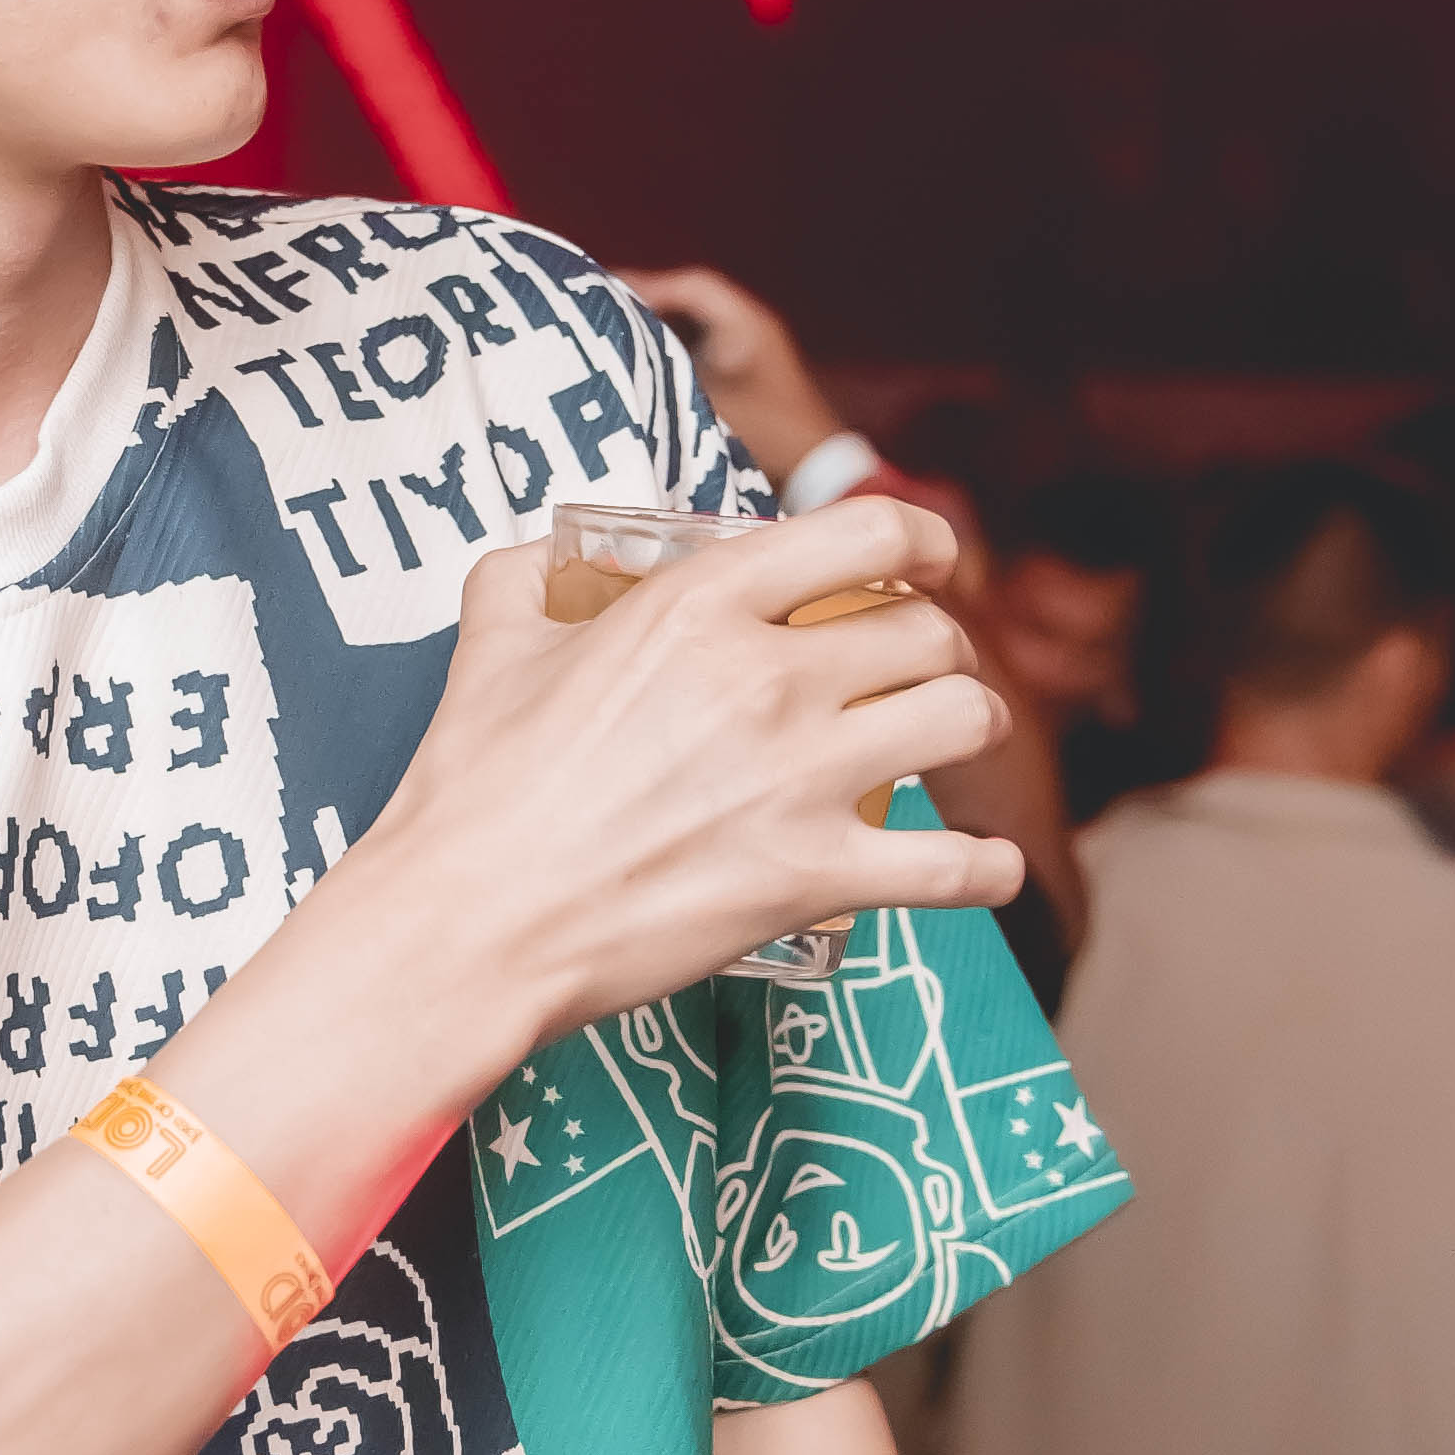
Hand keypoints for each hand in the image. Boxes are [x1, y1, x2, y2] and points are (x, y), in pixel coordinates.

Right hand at [370, 505, 1023, 1066]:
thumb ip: (526, 579)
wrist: (470, 920)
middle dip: (937, 647)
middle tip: (913, 672)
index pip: (868, 533)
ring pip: (963, 721)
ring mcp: (802, 781)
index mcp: (700, 604)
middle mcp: (769, 680)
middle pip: (930, 634)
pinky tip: (982, 865)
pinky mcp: (816, 879)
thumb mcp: (491, 643)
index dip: (923, 540)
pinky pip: (956, 865)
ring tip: (950, 737)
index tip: (929, 560)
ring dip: (972, 725)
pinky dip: (985, 866)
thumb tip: (546, 561)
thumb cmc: (473, 787)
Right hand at [625, 261, 856, 504]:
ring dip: (656, 326)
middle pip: (689, 300)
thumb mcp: (716, 406)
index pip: (692, 286)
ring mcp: (746, 350)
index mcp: (747, 324)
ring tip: (610, 332)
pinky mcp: (741, 374)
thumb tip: (622, 364)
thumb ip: (672, 379)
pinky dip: (669, 350)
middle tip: (598, 308)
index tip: (606, 291)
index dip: (648, 284)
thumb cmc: (775, 435)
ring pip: (692, 325)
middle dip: (645, 302)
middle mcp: (748, 328)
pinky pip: (698, 348)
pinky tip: (639, 364)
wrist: (819, 471)